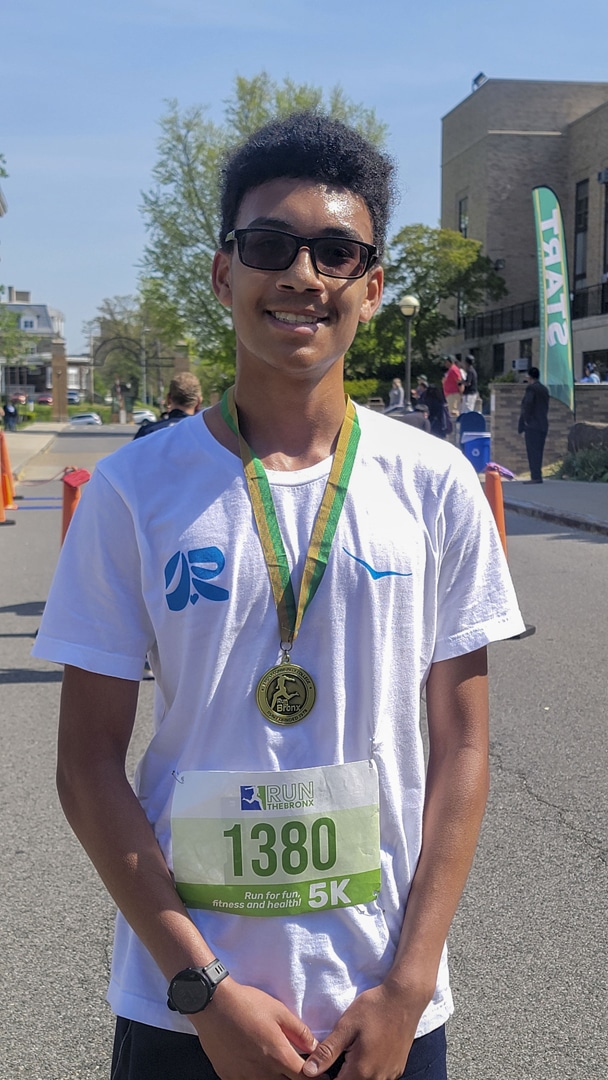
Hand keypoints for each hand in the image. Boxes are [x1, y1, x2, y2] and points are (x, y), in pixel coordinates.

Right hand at [192, 979, 326, 1079]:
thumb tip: (314, 1046)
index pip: (305, 1079)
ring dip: (275, 1079)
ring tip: (275, 1067)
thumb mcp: (278, 1011)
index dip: (316, 1079)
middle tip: (295, 1070)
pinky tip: (255, 1068)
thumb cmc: (245, 1004)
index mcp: (278, 1056)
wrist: (213, 1005)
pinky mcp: (229, 1077)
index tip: (321, 1078)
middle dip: (294, 1079)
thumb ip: (299, 1031)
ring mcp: (244, 1078)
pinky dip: (255, 1079)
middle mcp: (263, 1073)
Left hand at [301, 982, 423, 1079]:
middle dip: (340, 1077)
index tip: (320, 1068)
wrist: (405, 998)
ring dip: (354, 1075)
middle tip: (335, 1057)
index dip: (325, 1079)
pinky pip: (378, 1078)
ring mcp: (390, 1075)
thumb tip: (309, 1071)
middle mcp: (378, 1079)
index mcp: (362, 1070)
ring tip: (348, 1055)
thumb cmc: (374, 1008)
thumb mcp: (346, 1026)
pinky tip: (364, 1055)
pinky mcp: (397, 1069)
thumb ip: (328, 1052)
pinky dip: (368, 1072)